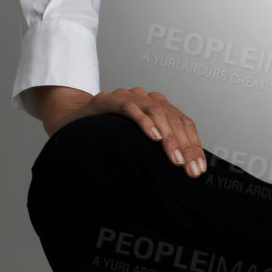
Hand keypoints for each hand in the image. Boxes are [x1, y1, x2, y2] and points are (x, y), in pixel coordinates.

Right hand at [29, 85, 206, 176]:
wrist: (72, 120)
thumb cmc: (108, 134)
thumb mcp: (137, 144)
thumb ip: (156, 152)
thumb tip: (181, 174)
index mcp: (160, 108)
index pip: (184, 125)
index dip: (194, 147)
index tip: (199, 170)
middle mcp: (148, 99)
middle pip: (175, 120)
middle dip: (185, 147)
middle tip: (190, 170)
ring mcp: (129, 97)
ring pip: (157, 112)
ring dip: (168, 137)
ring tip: (175, 159)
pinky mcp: (109, 99)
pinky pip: (130, 107)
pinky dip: (144, 121)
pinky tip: (153, 137)